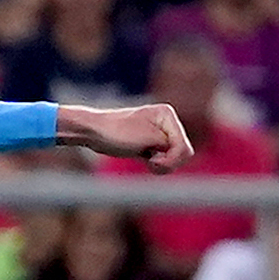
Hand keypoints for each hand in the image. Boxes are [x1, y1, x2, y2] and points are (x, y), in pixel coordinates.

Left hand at [57, 101, 192, 166]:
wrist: (92, 133)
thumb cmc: (117, 133)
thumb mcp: (149, 139)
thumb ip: (171, 146)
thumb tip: (186, 153)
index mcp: (167, 115)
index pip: (184, 146)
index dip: (171, 158)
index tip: (152, 159)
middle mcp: (166, 122)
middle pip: (182, 153)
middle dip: (167, 162)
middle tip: (150, 162)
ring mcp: (159, 133)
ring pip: (174, 158)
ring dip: (161, 165)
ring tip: (146, 161)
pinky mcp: (151, 144)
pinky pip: (164, 159)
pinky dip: (156, 164)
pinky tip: (144, 161)